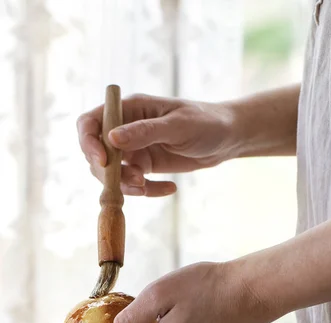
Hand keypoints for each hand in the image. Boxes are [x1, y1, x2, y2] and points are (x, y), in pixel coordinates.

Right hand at [77, 94, 238, 196]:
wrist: (227, 137)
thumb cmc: (206, 122)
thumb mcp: (177, 126)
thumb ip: (145, 132)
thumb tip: (111, 139)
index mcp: (129, 109)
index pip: (90, 122)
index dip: (88, 142)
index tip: (102, 161)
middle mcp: (126, 129)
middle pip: (96, 153)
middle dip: (108, 172)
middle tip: (134, 181)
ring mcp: (134, 149)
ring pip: (112, 173)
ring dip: (125, 185)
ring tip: (147, 186)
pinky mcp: (146, 166)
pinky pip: (134, 184)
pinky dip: (147, 190)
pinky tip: (170, 188)